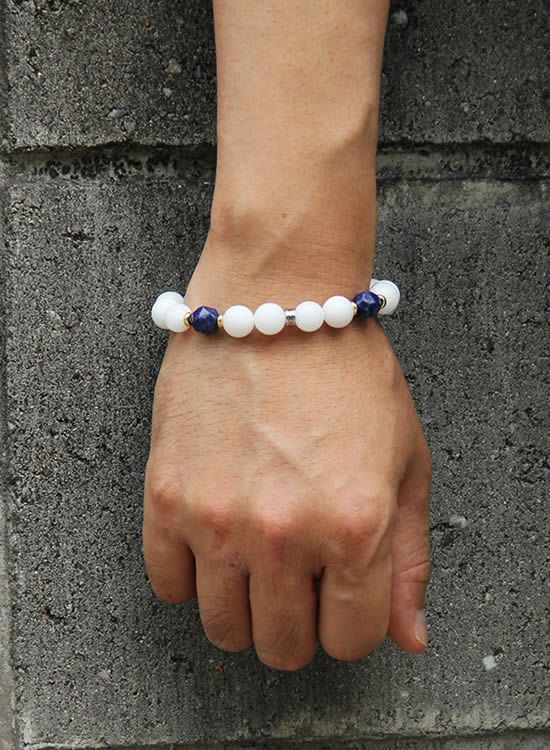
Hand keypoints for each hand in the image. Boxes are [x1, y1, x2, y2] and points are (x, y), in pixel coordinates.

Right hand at [142, 254, 431, 669]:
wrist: (277, 301)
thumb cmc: (350, 372)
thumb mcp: (407, 461)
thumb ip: (410, 558)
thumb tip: (408, 638)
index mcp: (354, 527)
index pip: (352, 639)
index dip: (352, 624)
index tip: (342, 598)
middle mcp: (283, 534)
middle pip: (285, 646)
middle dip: (301, 625)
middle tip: (300, 581)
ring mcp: (217, 518)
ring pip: (224, 629)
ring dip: (246, 611)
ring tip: (256, 565)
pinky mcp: (166, 494)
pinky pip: (166, 584)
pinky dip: (192, 578)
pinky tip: (214, 542)